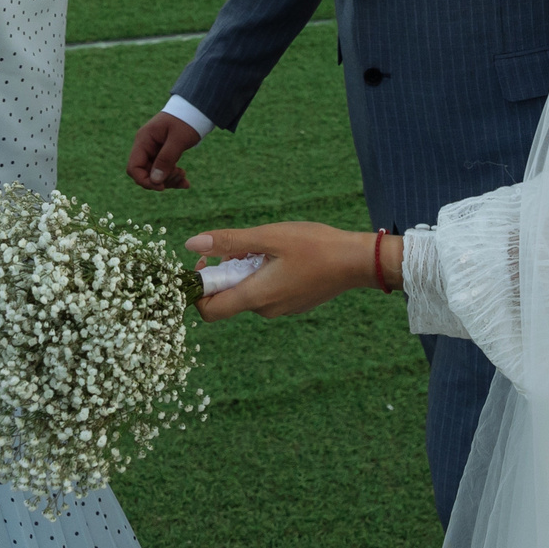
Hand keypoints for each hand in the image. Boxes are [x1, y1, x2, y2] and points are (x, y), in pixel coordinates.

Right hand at [128, 111, 202, 189]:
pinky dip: (173, 177)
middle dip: (161, 180)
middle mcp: (145, 146)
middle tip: (179, 175)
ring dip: (169, 179)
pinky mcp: (162, 154)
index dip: (144, 180)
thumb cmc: (186, 121)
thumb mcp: (178, 140)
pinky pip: (163, 170)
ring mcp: (153, 150)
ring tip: (184, 176)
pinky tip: (185, 181)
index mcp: (144, 140)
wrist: (196, 110)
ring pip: (155, 174)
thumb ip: (166, 159)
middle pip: (144, 173)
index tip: (162, 186)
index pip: (133, 167)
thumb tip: (155, 181)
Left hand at [185, 222, 396, 320]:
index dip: (199, 290)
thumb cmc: (314, 246)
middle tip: (244, 246)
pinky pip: (267, 291)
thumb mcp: (268, 237)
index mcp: (256, 297)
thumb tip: (192, 244)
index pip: (210, 310)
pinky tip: (283, 255)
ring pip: (249, 291)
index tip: (206, 264)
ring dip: (247, 270)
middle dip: (227, 271)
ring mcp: (281, 309)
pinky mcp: (293, 303)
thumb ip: (229, 242)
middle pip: (229, 297)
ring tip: (268, 247)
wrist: (356, 261)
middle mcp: (266, 310)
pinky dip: (264, 274)